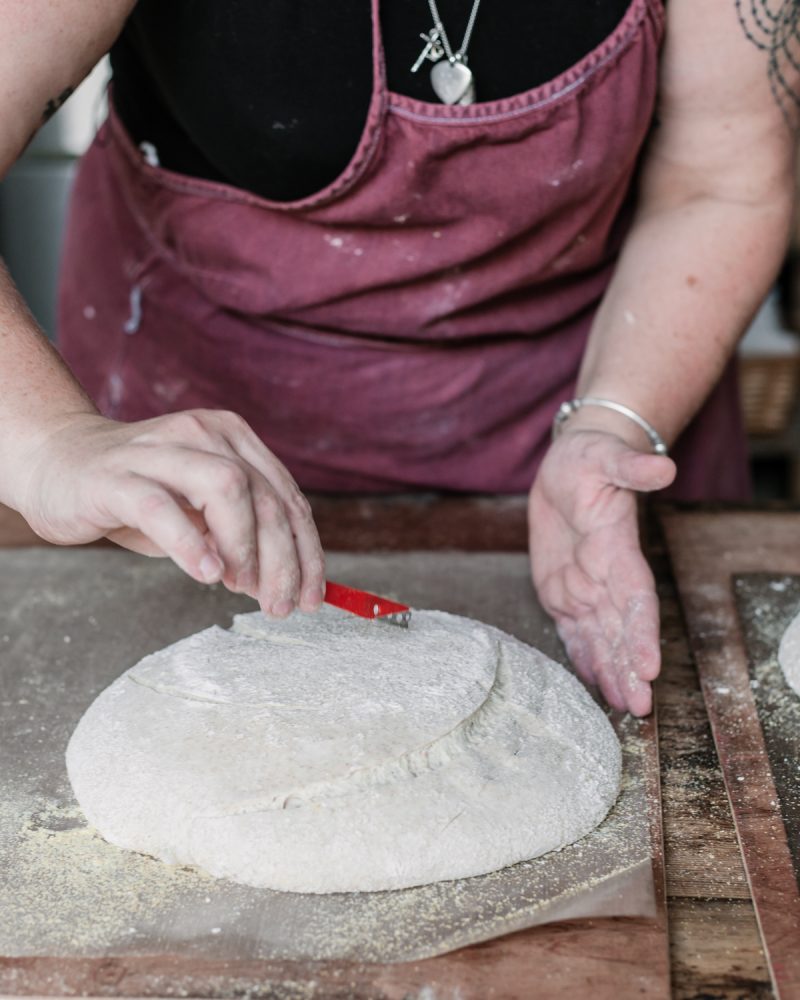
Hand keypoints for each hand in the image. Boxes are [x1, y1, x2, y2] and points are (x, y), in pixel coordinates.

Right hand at [17, 409, 324, 615]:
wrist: (59, 465)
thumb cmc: (139, 496)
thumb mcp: (201, 512)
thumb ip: (243, 535)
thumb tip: (286, 583)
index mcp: (232, 438)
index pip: (287, 496)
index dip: (307, 550)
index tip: (313, 596)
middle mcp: (203, 434)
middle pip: (264, 496)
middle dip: (283, 559)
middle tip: (279, 605)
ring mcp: (159, 451)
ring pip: (225, 489)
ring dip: (245, 547)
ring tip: (240, 588)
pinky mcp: (116, 477)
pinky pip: (161, 508)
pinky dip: (190, 543)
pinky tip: (207, 573)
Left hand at [528, 430, 675, 715]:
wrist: (571, 464)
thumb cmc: (591, 457)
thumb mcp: (605, 455)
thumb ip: (632, 467)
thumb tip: (662, 467)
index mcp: (616, 548)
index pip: (635, 597)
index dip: (642, 632)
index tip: (650, 665)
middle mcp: (605, 574)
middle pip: (620, 627)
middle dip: (630, 666)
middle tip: (639, 706)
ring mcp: (584, 585)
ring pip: (599, 636)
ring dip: (611, 670)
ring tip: (623, 706)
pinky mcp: (561, 589)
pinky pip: (573, 628)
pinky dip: (582, 655)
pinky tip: (593, 683)